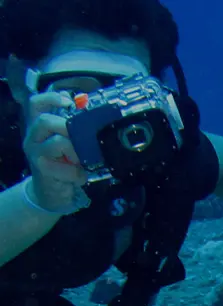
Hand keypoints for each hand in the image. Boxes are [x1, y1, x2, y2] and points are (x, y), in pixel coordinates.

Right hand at [22, 91, 87, 210]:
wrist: (52, 193)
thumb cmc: (63, 165)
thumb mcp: (69, 145)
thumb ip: (75, 130)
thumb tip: (92, 114)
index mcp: (40, 128)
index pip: (36, 104)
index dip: (51, 98)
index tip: (69, 102)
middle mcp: (34, 138)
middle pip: (45, 121)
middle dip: (68, 127)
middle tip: (83, 139)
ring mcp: (36, 154)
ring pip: (57, 143)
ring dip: (76, 152)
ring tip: (81, 161)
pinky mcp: (43, 171)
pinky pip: (65, 168)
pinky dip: (78, 173)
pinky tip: (80, 177)